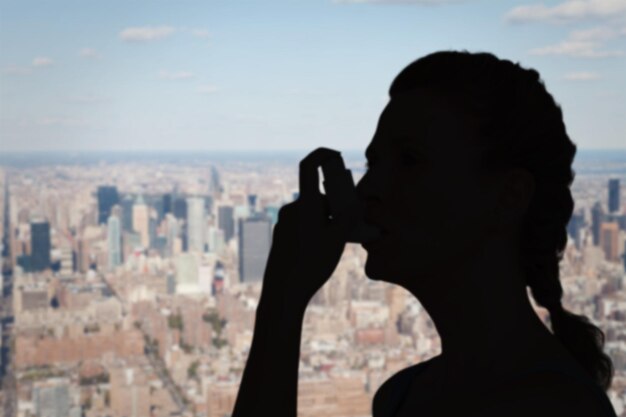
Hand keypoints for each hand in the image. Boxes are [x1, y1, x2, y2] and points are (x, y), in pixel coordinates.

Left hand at [262, 147, 359, 307]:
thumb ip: (348, 217)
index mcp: (305, 204)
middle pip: (318, 197)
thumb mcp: (337, 240)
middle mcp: (292, 209)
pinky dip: (316, 230)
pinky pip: (303, 225)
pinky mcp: (282, 235)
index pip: (309, 166)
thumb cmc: (311, 264)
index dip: (321, 154)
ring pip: (312, 213)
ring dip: (327, 221)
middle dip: (336, 207)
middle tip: (351, 225)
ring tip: (337, 244)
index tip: (334, 153)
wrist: (283, 291)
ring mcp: (285, 222)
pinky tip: (322, 251)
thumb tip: (356, 202)